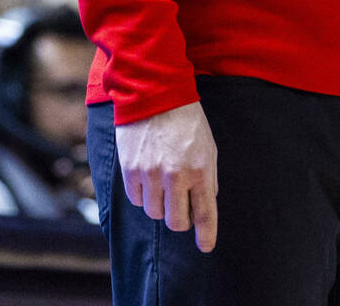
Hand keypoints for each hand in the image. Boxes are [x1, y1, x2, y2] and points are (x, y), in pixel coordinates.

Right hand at [115, 101, 217, 252]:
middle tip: (180, 205)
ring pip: (154, 213)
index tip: (206, 247)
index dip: (206, 235)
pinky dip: (143, 194)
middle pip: (176, 222)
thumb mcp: (208, 145)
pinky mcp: (130, 170)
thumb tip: (206, 203)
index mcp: (200, 169)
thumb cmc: (186, 120)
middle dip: (180, 218)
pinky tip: (147, 176)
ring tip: (163, 183)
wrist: (155, 93)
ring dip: (160, 204)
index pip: (205, 213)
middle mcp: (176, 175)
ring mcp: (151, 174)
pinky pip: (137, 200)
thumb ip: (208, 176)